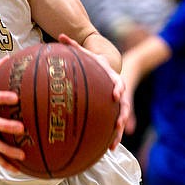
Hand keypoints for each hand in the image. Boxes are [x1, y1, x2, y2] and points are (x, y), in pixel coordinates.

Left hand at [58, 34, 127, 149]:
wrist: (109, 70)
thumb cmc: (93, 63)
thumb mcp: (86, 54)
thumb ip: (74, 46)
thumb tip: (60, 35)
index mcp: (112, 79)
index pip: (118, 84)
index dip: (118, 89)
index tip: (115, 96)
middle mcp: (118, 93)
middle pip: (124, 105)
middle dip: (122, 115)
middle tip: (118, 123)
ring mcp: (118, 105)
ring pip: (121, 120)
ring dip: (118, 132)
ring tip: (113, 144)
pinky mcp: (114, 113)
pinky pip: (115, 127)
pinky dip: (113, 137)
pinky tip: (107, 149)